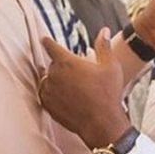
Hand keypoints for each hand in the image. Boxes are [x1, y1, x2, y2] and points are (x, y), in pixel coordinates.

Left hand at [39, 28, 130, 148]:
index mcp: (67, 62)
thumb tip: (104, 31)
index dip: (47, 41)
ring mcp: (49, 91)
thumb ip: (104, 46)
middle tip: (76, 74)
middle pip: (52, 64)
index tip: (43, 39)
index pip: (51, 46)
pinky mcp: (48, 105)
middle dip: (61, 66)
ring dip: (54, 80)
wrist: (102, 123)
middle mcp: (54, 75)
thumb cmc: (107, 94)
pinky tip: (64, 97)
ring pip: (47, 80)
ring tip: (70, 86)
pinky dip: (51, 93)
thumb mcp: (110, 66)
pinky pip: (45, 95)